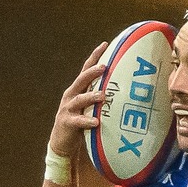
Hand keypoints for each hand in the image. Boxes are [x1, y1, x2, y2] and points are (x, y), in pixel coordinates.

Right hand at [47, 43, 108, 159]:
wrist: (62, 142)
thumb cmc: (81, 123)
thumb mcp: (90, 107)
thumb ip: (101, 98)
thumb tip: (125, 91)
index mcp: (78, 90)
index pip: (86, 69)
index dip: (95, 56)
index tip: (105, 45)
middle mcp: (71, 96)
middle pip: (81, 80)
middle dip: (92, 72)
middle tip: (104, 67)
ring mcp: (68, 109)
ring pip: (80, 99)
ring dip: (91, 96)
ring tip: (103, 96)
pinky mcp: (67, 123)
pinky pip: (78, 121)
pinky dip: (87, 121)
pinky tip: (96, 122)